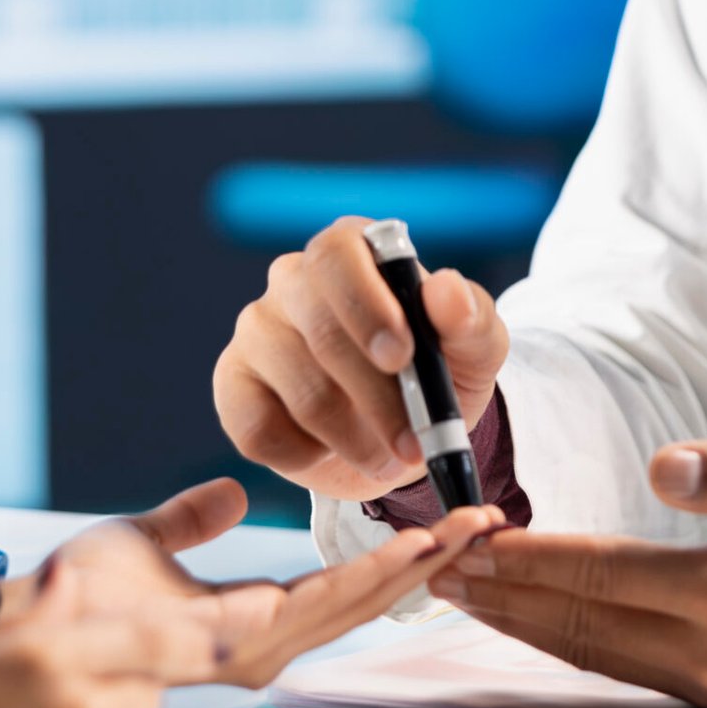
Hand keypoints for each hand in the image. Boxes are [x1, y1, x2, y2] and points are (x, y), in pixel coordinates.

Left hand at [11, 477, 504, 687]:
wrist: (39, 631)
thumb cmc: (74, 603)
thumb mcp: (146, 543)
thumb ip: (190, 520)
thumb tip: (228, 496)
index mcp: (246, 622)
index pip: (338, 587)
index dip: (392, 559)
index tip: (438, 526)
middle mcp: (264, 643)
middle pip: (368, 596)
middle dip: (429, 559)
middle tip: (483, 525)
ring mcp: (261, 647)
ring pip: (361, 599)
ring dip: (420, 563)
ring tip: (470, 528)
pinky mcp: (249, 640)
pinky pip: (328, 602)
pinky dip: (379, 572)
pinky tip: (418, 548)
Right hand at [212, 216, 508, 501]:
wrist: (405, 432)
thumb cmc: (438, 372)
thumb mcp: (474, 347)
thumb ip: (469, 317)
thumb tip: (446, 290)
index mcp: (351, 249)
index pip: (338, 254)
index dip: (366, 305)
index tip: (402, 356)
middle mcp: (294, 280)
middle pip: (320, 330)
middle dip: (375, 395)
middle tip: (414, 443)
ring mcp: (257, 331)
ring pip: (300, 389)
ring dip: (356, 437)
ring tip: (393, 458)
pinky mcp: (233, 387)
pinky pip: (259, 430)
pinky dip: (308, 457)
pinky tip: (337, 452)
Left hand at [428, 433, 706, 707]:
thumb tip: (666, 467)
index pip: (600, 573)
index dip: (531, 554)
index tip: (475, 533)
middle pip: (579, 620)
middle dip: (504, 591)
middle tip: (439, 564)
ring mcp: (706, 682)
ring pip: (589, 652)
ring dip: (521, 620)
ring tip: (467, 591)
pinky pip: (616, 666)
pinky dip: (563, 640)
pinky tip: (530, 618)